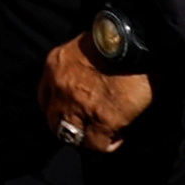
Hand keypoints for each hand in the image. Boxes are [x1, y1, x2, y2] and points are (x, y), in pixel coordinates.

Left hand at [37, 31, 153, 153]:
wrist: (139, 43)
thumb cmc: (119, 40)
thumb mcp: (85, 43)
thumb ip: (78, 62)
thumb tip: (86, 75)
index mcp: (55, 64)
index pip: (44, 96)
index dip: (57, 107)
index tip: (70, 110)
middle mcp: (60, 86)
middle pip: (54, 120)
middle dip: (69, 125)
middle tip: (87, 126)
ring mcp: (78, 105)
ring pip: (71, 135)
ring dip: (86, 137)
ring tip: (101, 135)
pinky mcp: (102, 120)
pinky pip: (97, 144)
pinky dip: (107, 144)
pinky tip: (118, 137)